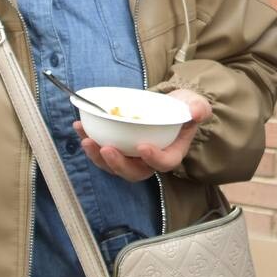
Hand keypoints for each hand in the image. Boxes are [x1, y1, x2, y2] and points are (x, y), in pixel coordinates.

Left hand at [75, 89, 213, 181]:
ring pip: (114, 166)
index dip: (154, 159)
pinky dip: (90, 140)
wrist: (169, 105)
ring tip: (87, 140)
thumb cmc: (183, 108)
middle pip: (134, 172)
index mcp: (172, 153)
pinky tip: (79, 127)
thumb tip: (196, 112)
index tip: (143, 146)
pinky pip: (102, 151)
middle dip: (118, 164)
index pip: (165, 163)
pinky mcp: (118, 147)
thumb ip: (197, 108)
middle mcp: (150, 160)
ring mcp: (132, 156)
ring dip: (98, 157)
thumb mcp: (195, 105)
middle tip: (106, 149)